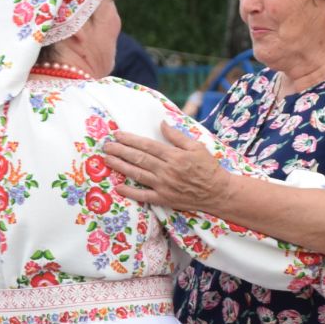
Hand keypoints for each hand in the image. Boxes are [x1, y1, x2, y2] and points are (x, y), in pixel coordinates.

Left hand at [103, 124, 228, 211]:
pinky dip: (130, 191)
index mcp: (175, 156)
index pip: (147, 145)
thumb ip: (177, 136)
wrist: (218, 192)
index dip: (130, 139)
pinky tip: (118, 186)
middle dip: (120, 151)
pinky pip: (144, 195)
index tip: (117, 135)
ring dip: (120, 166)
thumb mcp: (197, 147)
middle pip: (139, 158)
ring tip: (106, 160)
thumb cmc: (208, 167)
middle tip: (106, 146)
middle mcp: (167, 170)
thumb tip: (162, 124)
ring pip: (137, 174)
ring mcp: (164, 186)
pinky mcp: (164, 199)